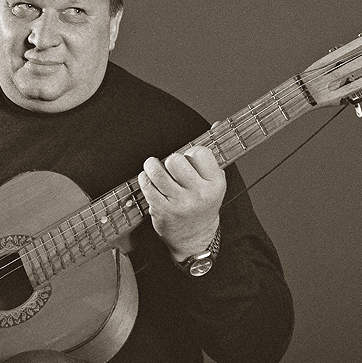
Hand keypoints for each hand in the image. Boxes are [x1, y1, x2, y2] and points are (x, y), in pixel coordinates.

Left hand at [138, 145, 225, 261]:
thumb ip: (212, 155)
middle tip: (171, 168)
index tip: (189, 161)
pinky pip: (147, 185)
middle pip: (176, 159)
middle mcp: (199, 194)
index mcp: (215, 184)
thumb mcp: (214, 182)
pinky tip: (149, 180)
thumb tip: (217, 124)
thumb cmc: (203, 205)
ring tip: (153, 167)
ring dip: (152, 165)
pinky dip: (144, 178)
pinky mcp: (162, 210)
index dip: (191, 153)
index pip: (199, 152)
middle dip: (171, 160)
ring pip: (158, 171)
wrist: (195, 238)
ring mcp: (180, 203)